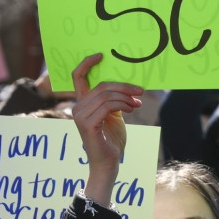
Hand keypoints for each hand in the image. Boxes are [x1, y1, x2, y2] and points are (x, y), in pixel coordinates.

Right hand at [71, 53, 142, 202]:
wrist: (109, 164)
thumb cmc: (112, 140)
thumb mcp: (115, 115)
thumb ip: (115, 101)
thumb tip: (129, 88)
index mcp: (82, 103)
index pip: (78, 77)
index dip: (87, 63)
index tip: (101, 54)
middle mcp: (78, 108)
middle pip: (102, 85)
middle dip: (124, 86)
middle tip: (140, 91)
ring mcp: (80, 116)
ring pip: (106, 94)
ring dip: (126, 97)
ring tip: (137, 104)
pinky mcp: (88, 125)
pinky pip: (108, 106)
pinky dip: (123, 104)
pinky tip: (132, 109)